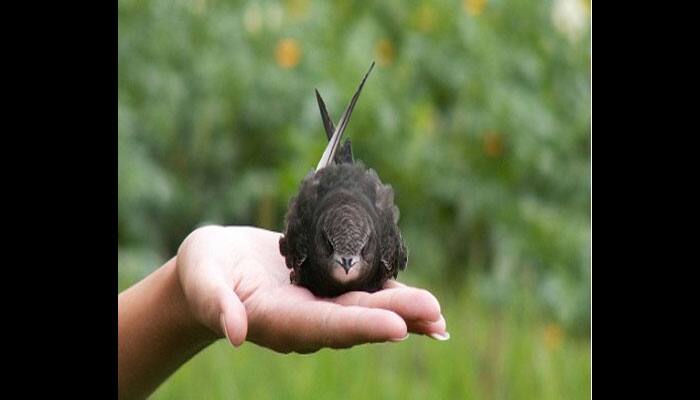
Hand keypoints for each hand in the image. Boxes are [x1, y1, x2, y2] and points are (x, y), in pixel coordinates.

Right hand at [176, 225, 447, 353]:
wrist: (215, 268)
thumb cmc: (202, 271)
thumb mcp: (202, 280)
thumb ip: (217, 304)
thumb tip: (236, 333)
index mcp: (276, 319)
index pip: (322, 326)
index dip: (359, 326)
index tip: (396, 327)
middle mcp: (304, 319)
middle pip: (354, 320)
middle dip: (396, 316)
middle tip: (434, 312)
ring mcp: (318, 306)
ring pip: (366, 311)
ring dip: (404, 312)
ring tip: (439, 313)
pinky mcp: (326, 290)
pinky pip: (364, 295)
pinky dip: (395, 299)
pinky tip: (424, 305)